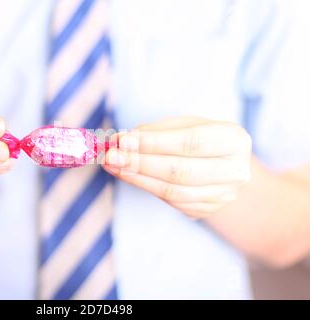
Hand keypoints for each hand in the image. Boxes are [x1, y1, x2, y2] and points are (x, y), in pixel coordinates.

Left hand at [103, 117, 251, 218]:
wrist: (224, 165)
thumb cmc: (200, 138)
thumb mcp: (184, 125)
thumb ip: (155, 131)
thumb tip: (120, 141)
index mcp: (234, 140)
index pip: (190, 142)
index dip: (155, 143)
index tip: (123, 141)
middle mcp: (236, 171)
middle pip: (181, 171)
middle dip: (141, 163)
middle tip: (111, 156)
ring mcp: (223, 195)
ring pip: (174, 192)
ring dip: (138, 179)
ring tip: (114, 166)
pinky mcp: (208, 210)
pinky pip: (172, 203)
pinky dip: (146, 188)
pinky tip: (128, 176)